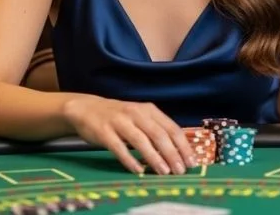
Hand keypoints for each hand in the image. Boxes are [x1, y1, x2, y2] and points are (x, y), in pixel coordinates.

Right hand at [63, 96, 196, 175]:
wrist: (88, 109)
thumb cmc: (120, 117)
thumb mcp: (141, 118)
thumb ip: (156, 130)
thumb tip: (177, 151)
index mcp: (149, 110)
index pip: (171, 128)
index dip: (183, 145)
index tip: (191, 161)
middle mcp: (136, 113)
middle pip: (159, 134)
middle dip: (172, 153)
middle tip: (180, 170)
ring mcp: (120, 121)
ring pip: (141, 140)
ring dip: (154, 157)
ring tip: (164, 172)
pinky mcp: (104, 131)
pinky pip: (119, 147)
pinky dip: (129, 159)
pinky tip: (138, 170)